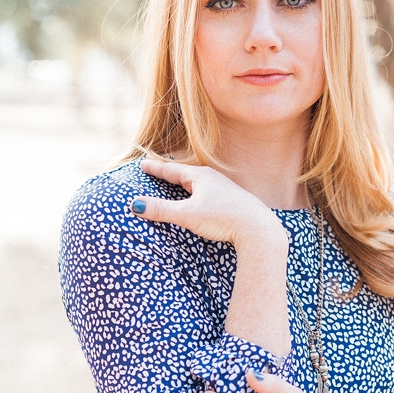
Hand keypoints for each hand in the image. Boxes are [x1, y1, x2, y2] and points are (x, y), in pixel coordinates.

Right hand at [131, 158, 284, 249]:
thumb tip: (134, 204)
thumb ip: (161, 209)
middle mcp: (214, 178)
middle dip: (171, 172)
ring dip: (186, 181)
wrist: (259, 229)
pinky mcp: (234, 200)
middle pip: (186, 172)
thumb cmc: (223, 218)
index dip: (156, 168)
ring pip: (200, 181)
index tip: (142, 163)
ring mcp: (226, 188)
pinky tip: (203, 198)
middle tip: (157, 169)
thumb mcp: (187, 215)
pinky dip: (199, 191)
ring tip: (177, 181)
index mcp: (201, 177)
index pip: (172, 170)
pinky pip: (210, 192)